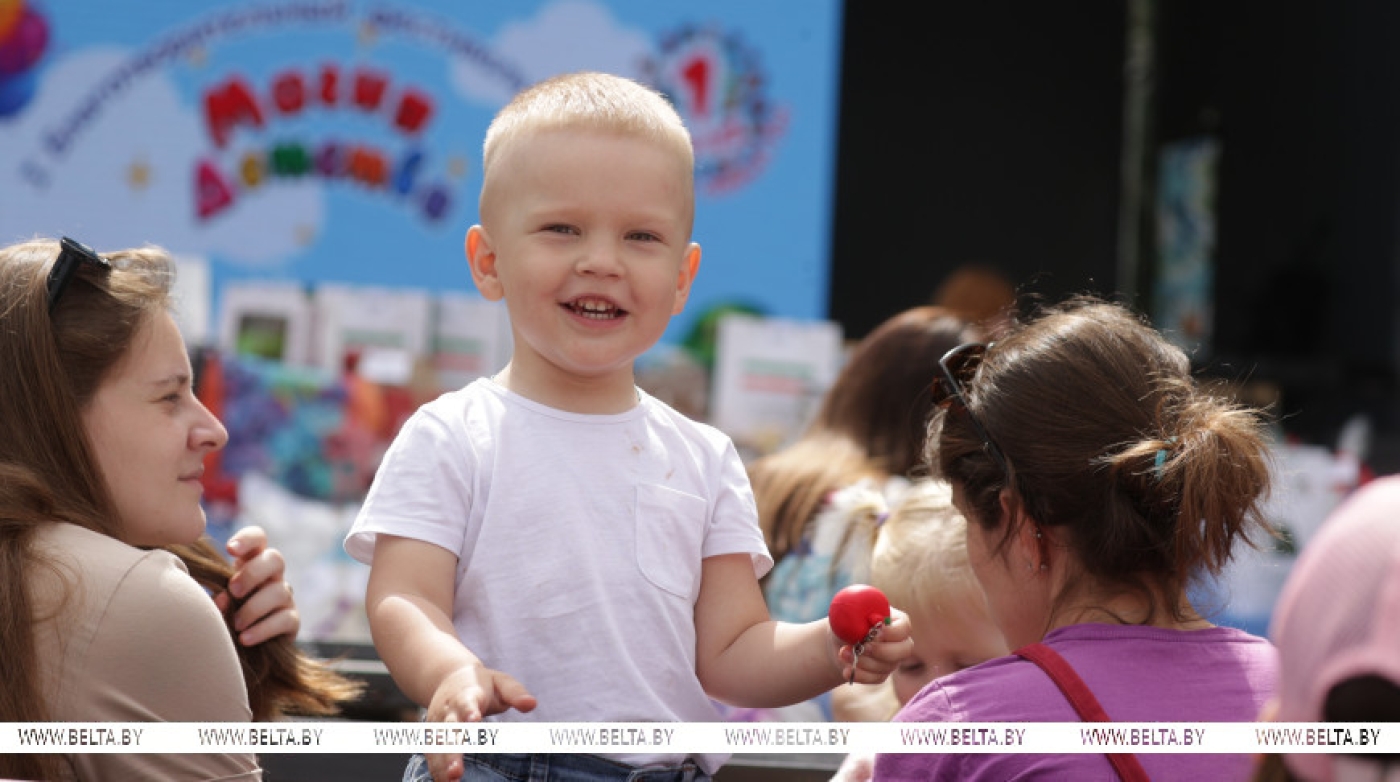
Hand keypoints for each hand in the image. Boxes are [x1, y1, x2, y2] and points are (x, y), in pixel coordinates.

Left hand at [213, 526, 298, 645]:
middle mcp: (272, 576)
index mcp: (250, 563)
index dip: (248, 539)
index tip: (230, 550)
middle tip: (233, 591)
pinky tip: (245, 638)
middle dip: (253, 573)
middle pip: (275, 558)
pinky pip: (284, 619)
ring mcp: (284, 597)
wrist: (240, 650)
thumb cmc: (222, 617)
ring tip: (235, 625)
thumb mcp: (216, 603)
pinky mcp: (292, 621)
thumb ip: (218, 597)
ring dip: (253, 608)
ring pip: (279, 591)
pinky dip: (263, 629)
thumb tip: (222, 599)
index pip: (258, 538)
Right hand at [426, 664, 536, 781]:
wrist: (449, 677)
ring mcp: (438, 723)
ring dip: (442, 764)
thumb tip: (532, 704)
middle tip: (457, 771)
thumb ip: (515, 693)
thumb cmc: (482, 684)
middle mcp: (449, 710)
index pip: (467, 702)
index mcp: (467, 694)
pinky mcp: (433, 735)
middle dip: (452, 751)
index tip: (474, 719)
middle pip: (449, 730)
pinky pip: (432, 753)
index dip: (469, 711)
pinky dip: (436, 768)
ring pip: (438, 745)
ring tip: (451, 781)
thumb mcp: (501, 682)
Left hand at [833, 608, 912, 685]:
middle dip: (882, 650)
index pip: (904, 627)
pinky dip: (860, 675)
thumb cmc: (846, 624)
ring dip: (863, 662)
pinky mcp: (882, 674)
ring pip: (887, 666)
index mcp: (894, 621)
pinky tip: (846, 670)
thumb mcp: (850, 617)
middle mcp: (898, 641)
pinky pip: (877, 678)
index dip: (892, 632)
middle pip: (904, 650)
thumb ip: (861, 616)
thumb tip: (871, 621)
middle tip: (862, 646)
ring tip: (843, 653)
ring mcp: (892, 660)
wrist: (837, 643)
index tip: (875, 632)